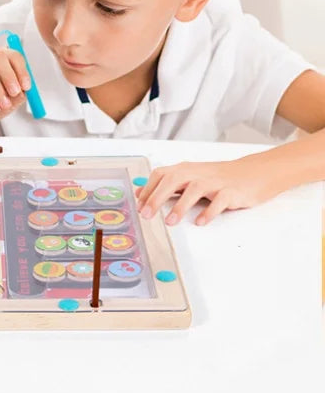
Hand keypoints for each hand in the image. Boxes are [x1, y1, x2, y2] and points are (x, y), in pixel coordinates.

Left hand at [135, 157, 275, 225]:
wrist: (253, 172)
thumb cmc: (218, 178)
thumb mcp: (190, 178)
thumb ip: (167, 185)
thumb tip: (140, 194)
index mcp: (185, 169)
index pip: (160, 175)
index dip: (148, 189)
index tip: (138, 206)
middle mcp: (197, 173)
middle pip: (173, 180)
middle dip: (157, 197)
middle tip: (147, 215)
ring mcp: (215, 182)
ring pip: (194, 189)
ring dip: (180, 206)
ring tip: (171, 222)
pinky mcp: (232, 192)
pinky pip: (219, 201)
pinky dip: (209, 211)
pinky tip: (200, 221)